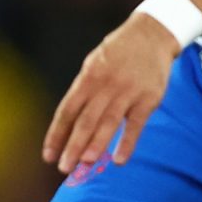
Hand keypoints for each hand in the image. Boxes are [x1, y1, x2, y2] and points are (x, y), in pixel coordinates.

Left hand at [45, 15, 179, 173]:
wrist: (153, 34)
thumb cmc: (118, 53)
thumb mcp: (94, 63)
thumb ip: (83, 91)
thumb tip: (69, 123)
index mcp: (88, 77)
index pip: (67, 110)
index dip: (56, 134)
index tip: (48, 155)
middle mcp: (106, 85)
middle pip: (86, 120)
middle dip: (73, 146)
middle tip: (64, 168)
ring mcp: (128, 91)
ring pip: (109, 123)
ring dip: (96, 146)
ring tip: (84, 165)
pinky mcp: (149, 98)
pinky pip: (136, 125)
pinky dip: (127, 143)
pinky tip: (118, 160)